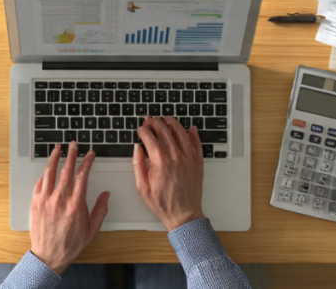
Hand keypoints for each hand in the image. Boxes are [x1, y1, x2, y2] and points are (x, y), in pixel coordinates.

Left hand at [30, 141, 109, 274]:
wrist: (49, 256)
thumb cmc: (70, 244)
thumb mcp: (92, 230)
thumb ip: (100, 210)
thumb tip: (106, 195)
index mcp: (76, 205)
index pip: (82, 176)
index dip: (87, 162)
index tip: (90, 154)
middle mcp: (60, 199)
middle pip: (66, 170)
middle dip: (71, 154)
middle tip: (74, 145)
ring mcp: (46, 200)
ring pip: (50, 173)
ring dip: (54, 158)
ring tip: (58, 149)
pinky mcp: (35, 203)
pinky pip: (39, 184)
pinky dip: (44, 174)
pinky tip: (47, 169)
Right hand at [133, 116, 205, 230]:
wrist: (183, 214)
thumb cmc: (163, 203)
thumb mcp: (142, 186)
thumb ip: (138, 164)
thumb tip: (137, 148)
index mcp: (160, 162)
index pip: (150, 137)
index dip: (144, 130)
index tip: (141, 129)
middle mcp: (175, 157)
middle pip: (164, 131)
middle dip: (155, 122)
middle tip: (150, 120)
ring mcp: (188, 158)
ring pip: (180, 132)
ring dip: (172, 123)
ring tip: (166, 119)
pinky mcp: (198, 162)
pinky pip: (196, 143)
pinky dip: (193, 133)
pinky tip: (190, 128)